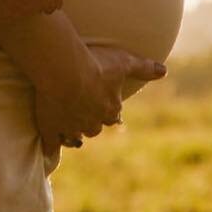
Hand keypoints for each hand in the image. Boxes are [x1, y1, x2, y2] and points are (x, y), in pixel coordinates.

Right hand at [34, 43, 166, 155]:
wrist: (65, 72)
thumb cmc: (96, 65)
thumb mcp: (124, 62)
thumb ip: (143, 68)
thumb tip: (164, 71)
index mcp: (110, 109)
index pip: (113, 117)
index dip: (109, 112)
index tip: (106, 108)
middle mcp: (92, 122)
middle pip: (93, 129)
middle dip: (90, 123)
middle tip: (84, 115)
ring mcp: (70, 127)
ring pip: (74, 138)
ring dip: (72, 134)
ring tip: (67, 130)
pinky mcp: (51, 128)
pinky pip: (51, 143)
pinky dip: (50, 146)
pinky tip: (48, 149)